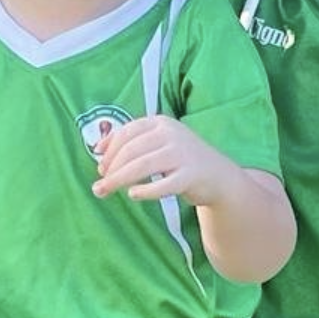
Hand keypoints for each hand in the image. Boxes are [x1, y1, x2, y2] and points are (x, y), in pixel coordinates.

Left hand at [91, 115, 241, 206]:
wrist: (220, 176)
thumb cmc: (182, 160)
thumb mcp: (159, 143)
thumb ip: (133, 143)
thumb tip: (98, 151)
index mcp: (161, 123)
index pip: (127, 132)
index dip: (109, 150)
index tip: (100, 167)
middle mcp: (171, 134)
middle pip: (131, 151)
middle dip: (111, 169)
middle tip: (99, 186)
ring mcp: (182, 154)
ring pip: (142, 166)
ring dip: (118, 180)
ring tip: (104, 191)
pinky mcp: (190, 175)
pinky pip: (163, 184)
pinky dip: (146, 190)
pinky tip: (133, 195)